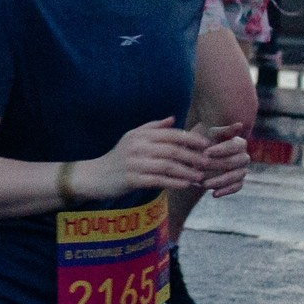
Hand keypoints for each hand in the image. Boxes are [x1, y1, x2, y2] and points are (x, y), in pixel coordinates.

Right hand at [73, 118, 213, 197]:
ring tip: (200, 176)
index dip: (191, 139)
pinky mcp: (132, 179)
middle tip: (207, 162)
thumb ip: (153, 127)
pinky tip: (185, 185)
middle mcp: (138, 146)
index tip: (206, 145)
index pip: (171, 134)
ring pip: (167, 166)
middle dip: (193, 156)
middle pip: (172, 150)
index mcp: (141, 135)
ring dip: (186, 171)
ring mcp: (134, 163)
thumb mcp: (132, 137)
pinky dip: (174, 182)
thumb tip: (173, 119)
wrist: (95, 176)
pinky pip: (158, 180)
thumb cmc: (118, 157)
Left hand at [198, 122, 250, 196]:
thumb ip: (222, 131)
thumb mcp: (207, 134)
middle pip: (238, 161)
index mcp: (238, 142)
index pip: (237, 145)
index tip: (206, 152)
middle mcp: (243, 156)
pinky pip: (237, 187)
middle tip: (201, 168)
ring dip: (221, 180)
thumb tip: (240, 124)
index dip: (222, 149)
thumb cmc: (200, 142)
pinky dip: (226, 191)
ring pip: (238, 176)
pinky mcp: (237, 182)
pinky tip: (213, 194)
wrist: (193, 157)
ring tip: (204, 183)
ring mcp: (241, 170)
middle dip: (219, 165)